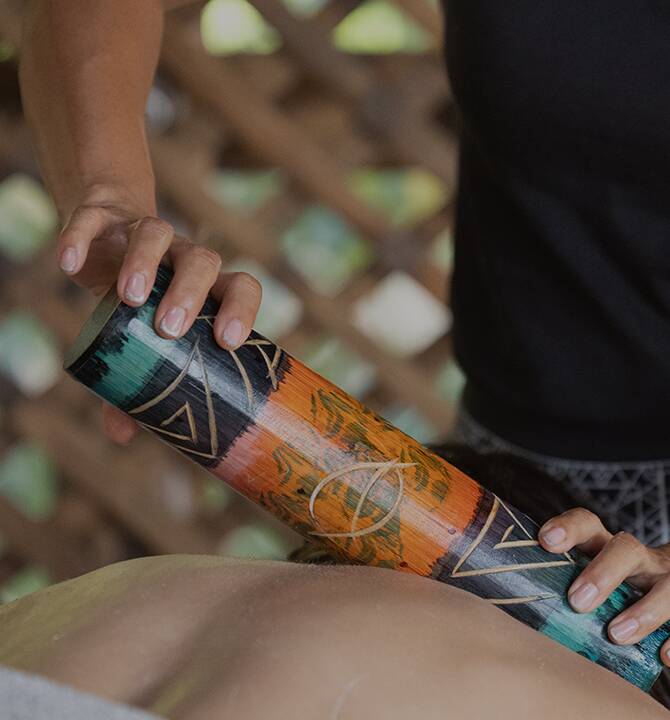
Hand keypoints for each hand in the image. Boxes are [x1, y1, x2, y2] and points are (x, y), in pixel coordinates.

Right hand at [57, 186, 261, 444]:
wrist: (104, 245)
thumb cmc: (137, 309)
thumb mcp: (139, 344)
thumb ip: (136, 385)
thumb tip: (123, 437)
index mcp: (207, 287)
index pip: (242, 286)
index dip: (241, 309)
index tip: (227, 343)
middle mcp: (183, 257)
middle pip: (203, 260)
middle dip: (190, 292)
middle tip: (169, 329)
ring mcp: (145, 233)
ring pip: (157, 233)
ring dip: (145, 262)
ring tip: (128, 297)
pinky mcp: (103, 219)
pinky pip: (95, 219)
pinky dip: (82, 239)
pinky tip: (70, 265)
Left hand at [539, 508, 669, 662]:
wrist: (669, 588)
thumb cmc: (612, 590)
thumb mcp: (586, 578)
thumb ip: (555, 584)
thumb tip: (500, 598)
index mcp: (604, 546)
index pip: (587, 523)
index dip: (568, 528)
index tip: (546, 541)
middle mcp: (639, 559)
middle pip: (626, 549)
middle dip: (603, 572)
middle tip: (578, 601)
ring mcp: (666, 580)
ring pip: (667, 585)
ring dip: (643, 610)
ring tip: (617, 634)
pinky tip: (663, 655)